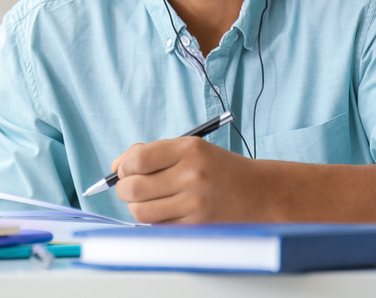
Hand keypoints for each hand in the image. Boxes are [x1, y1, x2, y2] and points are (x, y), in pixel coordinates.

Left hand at [110, 137, 274, 223]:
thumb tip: (116, 166)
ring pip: (141, 211)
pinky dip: (152, 219)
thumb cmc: (218, 168)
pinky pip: (157, 225)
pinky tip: (164, 210)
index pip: (138, 159)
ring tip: (147, 200)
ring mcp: (194, 203)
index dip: (124, 167)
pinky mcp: (196, 225)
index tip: (126, 170)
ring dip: (136, 206)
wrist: (258, 193)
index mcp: (190, 149)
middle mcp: (192, 175)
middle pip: (135, 188)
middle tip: (130, 187)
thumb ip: (153, 152)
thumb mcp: (191, 149)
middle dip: (124, 189)